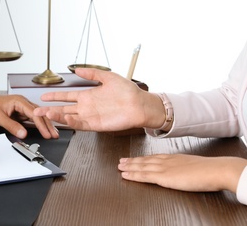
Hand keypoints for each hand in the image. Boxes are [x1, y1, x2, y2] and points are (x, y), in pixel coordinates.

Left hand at [0, 93, 58, 138]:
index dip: (42, 125)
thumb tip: (23, 133)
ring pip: (37, 116)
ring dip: (45, 124)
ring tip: (52, 133)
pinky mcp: (19, 112)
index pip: (34, 114)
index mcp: (19, 101)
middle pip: (39, 114)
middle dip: (48, 124)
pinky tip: (43, 129)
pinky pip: (32, 118)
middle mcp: (22, 102)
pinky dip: (38, 124)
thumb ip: (12, 126)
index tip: (47, 133)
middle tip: (54, 135)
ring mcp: (21, 107)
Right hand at [34, 68, 165, 130]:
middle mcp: (87, 107)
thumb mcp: (108, 77)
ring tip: (46, 114)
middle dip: (49, 109)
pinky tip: (63, 119)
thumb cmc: (127, 91)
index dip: (55, 96)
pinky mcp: (96, 124)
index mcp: (88, 95)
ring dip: (57, 116)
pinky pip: (81, 124)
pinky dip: (71, 122)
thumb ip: (92, 74)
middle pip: (64, 108)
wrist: (139, 104)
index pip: (67, 96)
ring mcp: (90, 116)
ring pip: (69, 117)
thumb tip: (78, 70)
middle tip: (37, 110)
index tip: (43, 96)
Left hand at [118, 154, 246, 192]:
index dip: (142, 158)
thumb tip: (182, 170)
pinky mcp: (162, 177)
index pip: (153, 157)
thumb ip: (184, 167)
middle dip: (132, 161)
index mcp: (173, 157)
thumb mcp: (192, 165)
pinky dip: (133, 175)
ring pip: (141, 167)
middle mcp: (165, 161)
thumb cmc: (207, 169)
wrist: (213, 170)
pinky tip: (125, 175)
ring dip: (129, 167)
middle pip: (144, 160)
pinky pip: (144, 176)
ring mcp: (163, 168)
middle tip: (121, 161)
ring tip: (120, 167)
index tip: (134, 158)